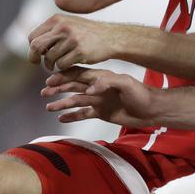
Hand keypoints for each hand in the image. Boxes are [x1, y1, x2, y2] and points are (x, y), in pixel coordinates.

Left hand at [27, 14, 116, 70]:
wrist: (111, 37)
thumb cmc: (87, 33)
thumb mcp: (68, 23)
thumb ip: (52, 30)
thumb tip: (32, 44)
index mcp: (57, 19)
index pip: (33, 36)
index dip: (32, 48)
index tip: (37, 55)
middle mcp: (62, 27)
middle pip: (36, 46)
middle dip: (34, 58)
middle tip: (37, 63)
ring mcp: (71, 39)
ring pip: (49, 58)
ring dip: (50, 65)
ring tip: (57, 64)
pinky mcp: (80, 51)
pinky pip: (62, 64)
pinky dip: (62, 67)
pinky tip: (68, 64)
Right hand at [42, 67, 157, 127]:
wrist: (151, 110)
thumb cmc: (140, 94)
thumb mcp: (126, 83)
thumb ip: (107, 83)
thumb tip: (90, 89)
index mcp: (100, 77)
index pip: (77, 75)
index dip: (63, 76)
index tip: (50, 80)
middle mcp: (96, 88)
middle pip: (72, 87)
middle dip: (57, 89)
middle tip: (44, 93)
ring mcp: (98, 100)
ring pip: (75, 101)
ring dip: (61, 103)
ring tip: (48, 107)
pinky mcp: (101, 113)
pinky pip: (83, 114)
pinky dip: (72, 116)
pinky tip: (61, 118)